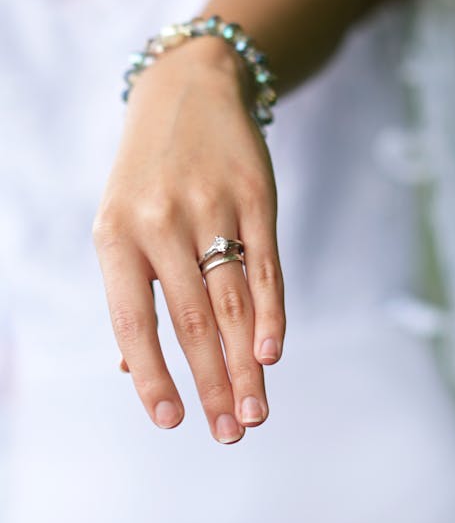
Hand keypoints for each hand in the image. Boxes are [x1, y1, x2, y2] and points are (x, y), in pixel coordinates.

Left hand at [92, 36, 285, 443]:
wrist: (188, 89)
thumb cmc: (148, 174)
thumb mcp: (121, 220)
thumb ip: (130, 291)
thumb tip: (130, 370)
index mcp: (114, 235)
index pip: (131, 321)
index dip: (151, 375)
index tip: (171, 421)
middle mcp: (159, 223)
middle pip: (190, 321)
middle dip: (211, 384)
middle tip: (229, 433)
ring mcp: (210, 206)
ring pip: (232, 302)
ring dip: (245, 364)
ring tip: (255, 412)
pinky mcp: (254, 195)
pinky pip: (266, 265)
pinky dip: (272, 314)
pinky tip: (272, 355)